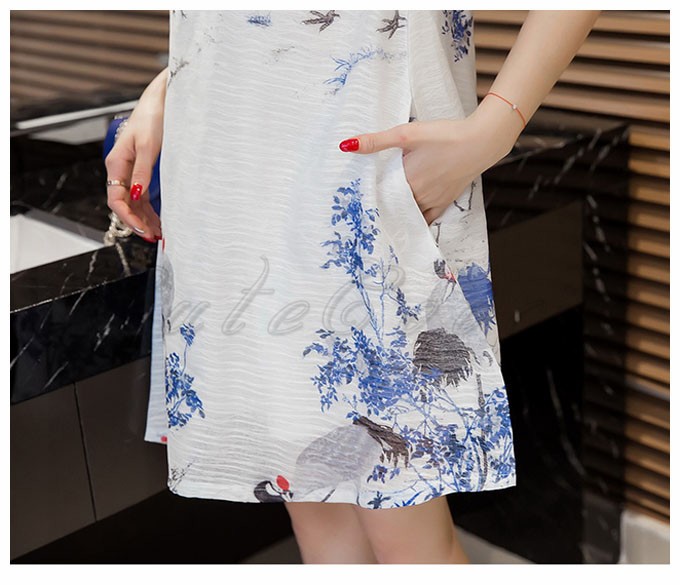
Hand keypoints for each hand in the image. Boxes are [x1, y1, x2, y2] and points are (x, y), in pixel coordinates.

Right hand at [105, 71, 166, 240]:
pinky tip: (159, 220)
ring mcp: (131, 172)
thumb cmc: (153, 118)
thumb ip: (142, 171)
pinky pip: (142, 196)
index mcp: (117, 164)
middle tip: (155, 237)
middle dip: (138, 222)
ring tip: (160, 234)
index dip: (128, 217)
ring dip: (145, 219)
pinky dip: (150, 209)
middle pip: (124, 204)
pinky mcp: (142, 171)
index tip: (143, 229)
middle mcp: (120, 170)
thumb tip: (136, 194)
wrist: (162, 101)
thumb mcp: (149, 146)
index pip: (116, 199)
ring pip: (134, 203)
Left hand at [338, 114, 516, 224]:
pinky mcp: (445, 202)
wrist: (481, 142)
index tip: (352, 201)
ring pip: (407, 215)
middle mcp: (417, 196)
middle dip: (378, 208)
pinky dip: (415, 221)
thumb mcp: (407, 133)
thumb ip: (376, 141)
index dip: (365, 198)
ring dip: (395, 215)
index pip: (378, 195)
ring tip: (380, 216)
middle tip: (360, 212)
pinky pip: (426, 219)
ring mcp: (432, 202)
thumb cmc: (445, 135)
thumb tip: (346, 146)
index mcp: (405, 181)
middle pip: (391, 207)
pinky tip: (407, 223)